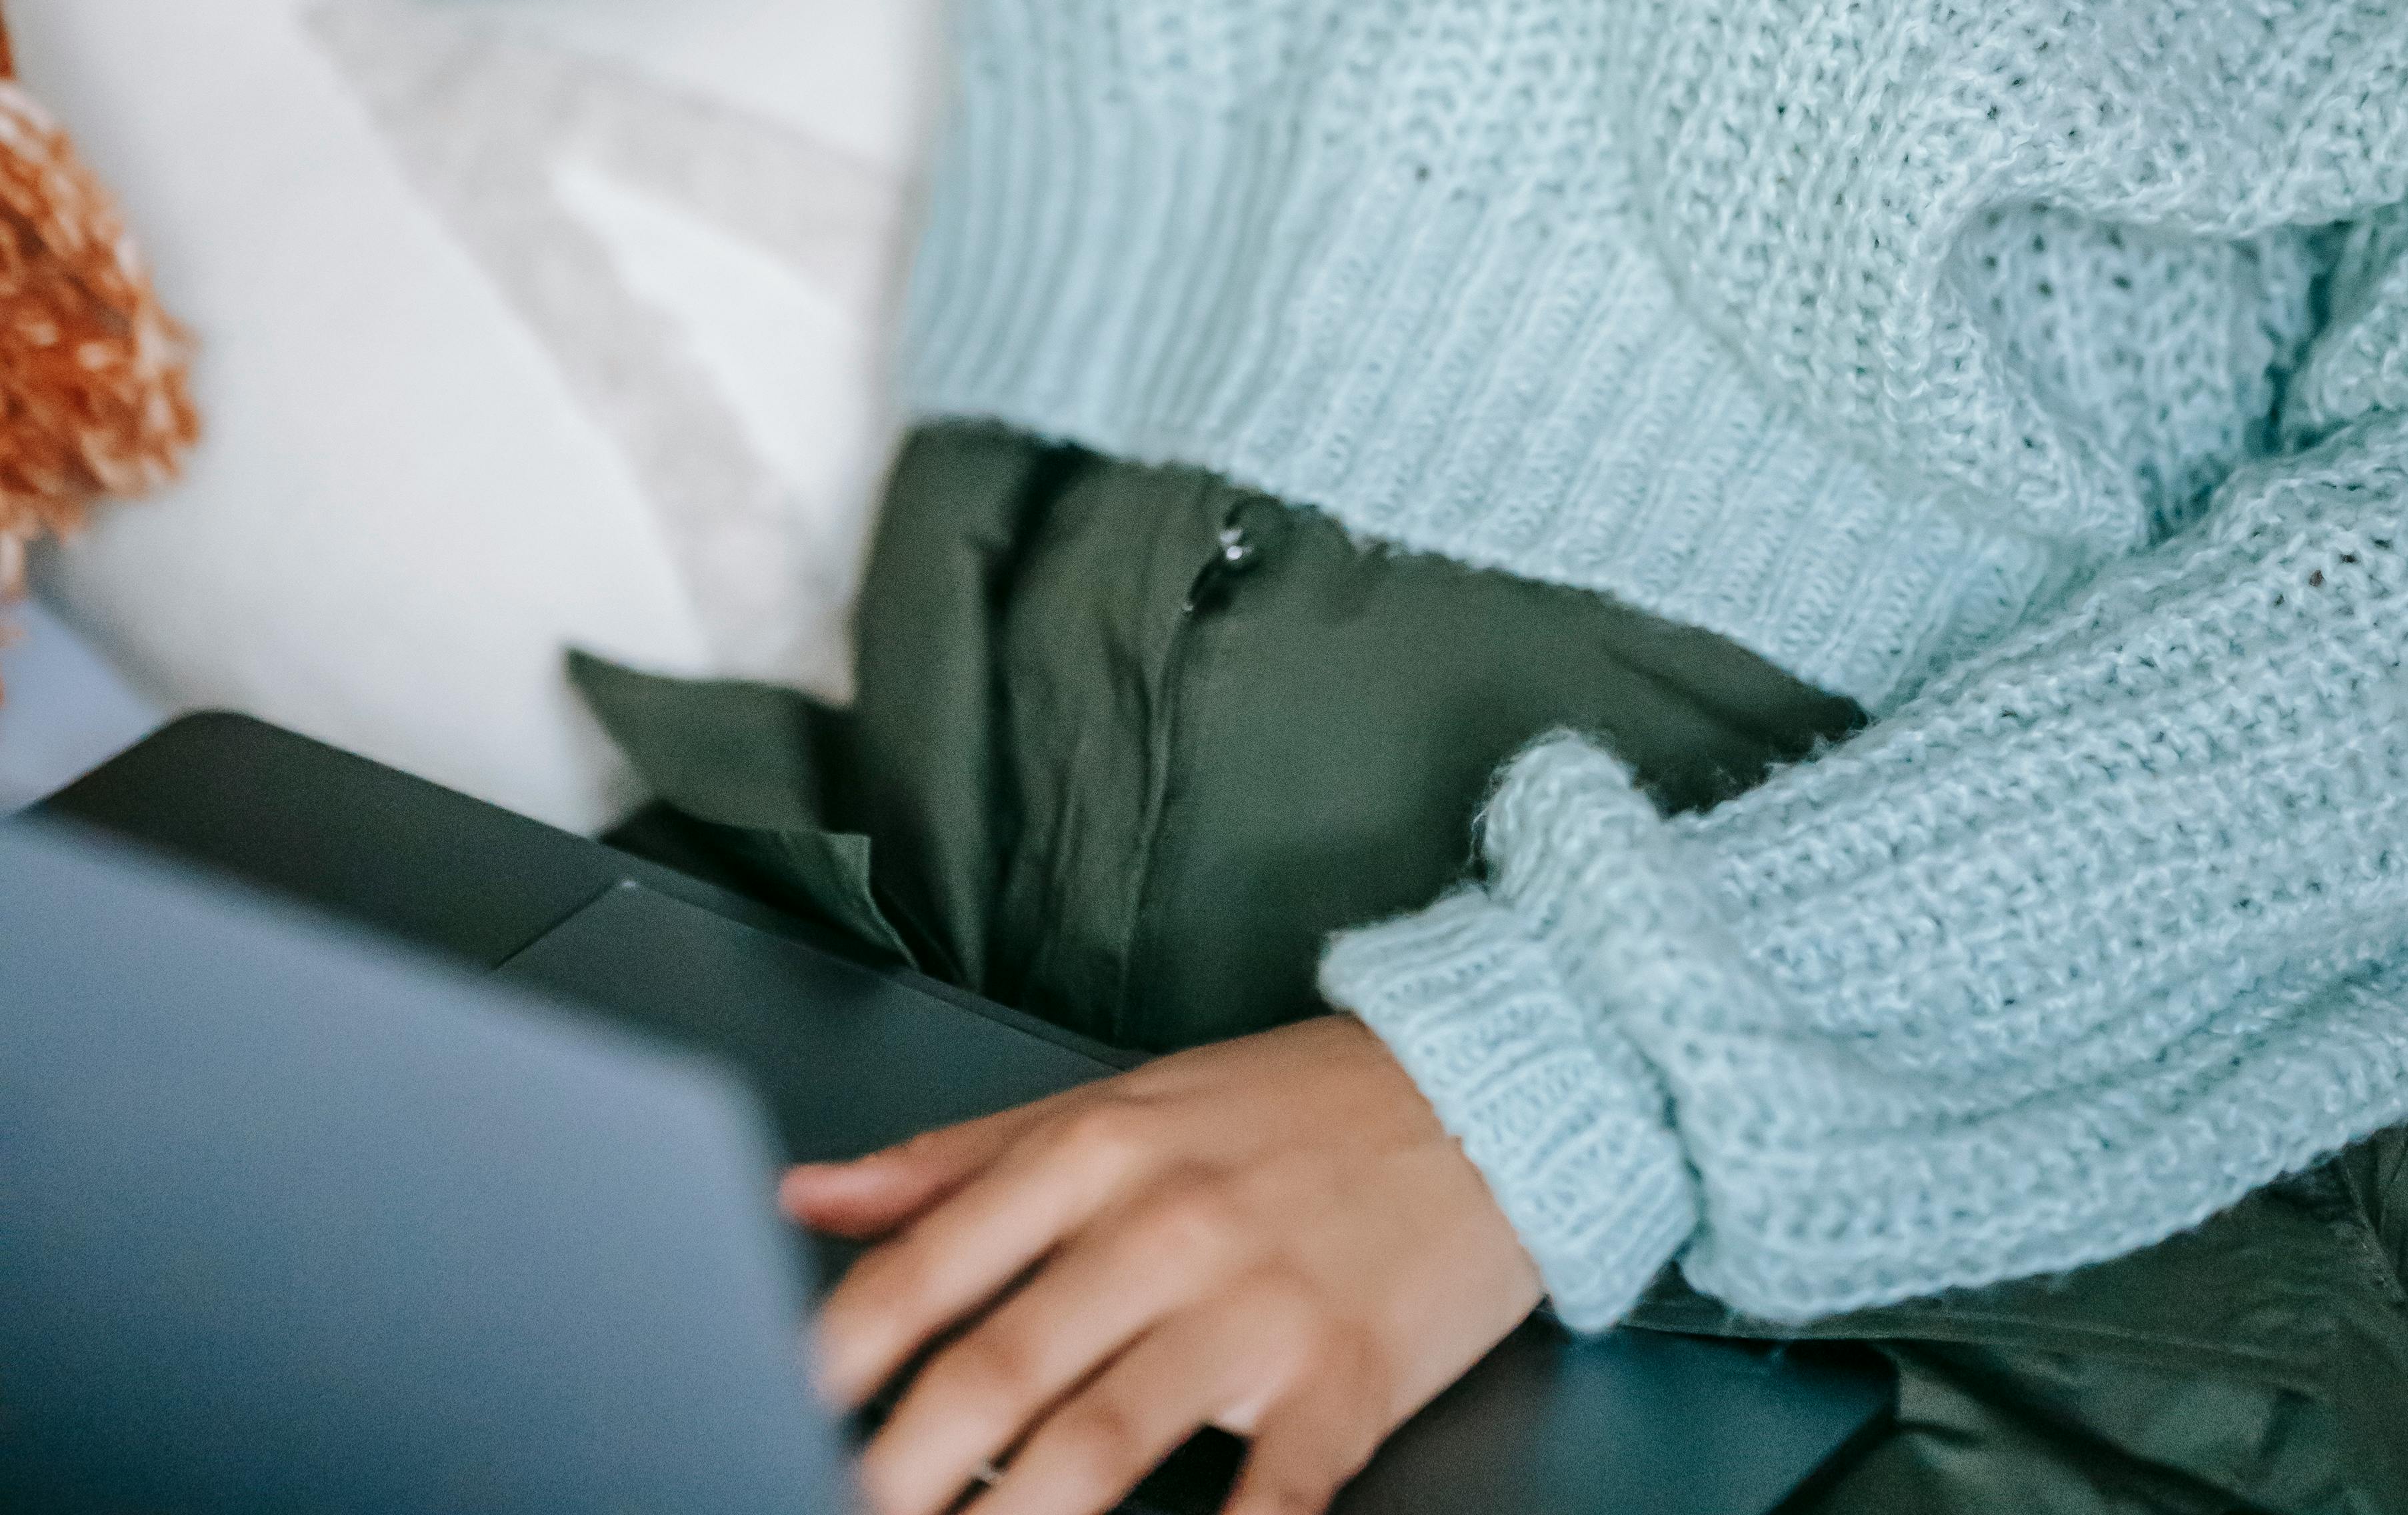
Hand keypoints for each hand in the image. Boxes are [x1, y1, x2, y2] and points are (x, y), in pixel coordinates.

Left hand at [781, 1011, 1542, 1512]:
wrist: (1490, 1082)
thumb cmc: (1288, 1106)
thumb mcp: (1113, 1101)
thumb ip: (954, 1163)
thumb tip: (808, 1196)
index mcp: (1093, 1152)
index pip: (927, 1272)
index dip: (832, 1365)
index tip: (770, 1421)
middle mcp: (1161, 1225)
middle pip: (993, 1375)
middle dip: (891, 1479)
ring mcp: (1254, 1307)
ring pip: (1097, 1445)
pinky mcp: (1343, 1382)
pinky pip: (1266, 1500)